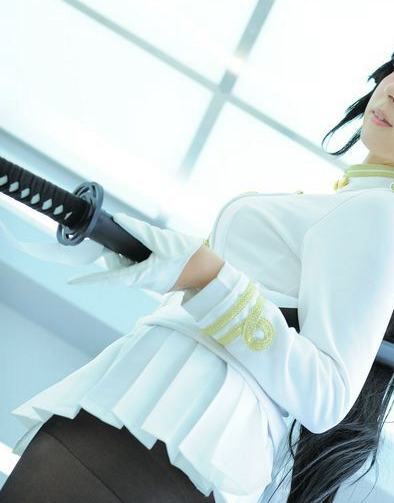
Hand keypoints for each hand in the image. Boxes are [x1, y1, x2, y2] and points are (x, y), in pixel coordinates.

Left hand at [66, 212, 205, 294]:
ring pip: (128, 264)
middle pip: (117, 266)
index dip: (90, 280)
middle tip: (119, 231)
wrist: (212, 273)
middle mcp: (143, 281)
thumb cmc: (191, 257)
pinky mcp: (156, 277)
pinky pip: (139, 265)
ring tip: (149, 239)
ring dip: (129, 249)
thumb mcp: (165, 240)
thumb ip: (141, 231)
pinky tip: (153, 245)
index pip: (110, 278)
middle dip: (114, 249)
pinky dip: (139, 253)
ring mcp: (150, 280)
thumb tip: (120, 220)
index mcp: (143, 276)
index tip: (72, 283)